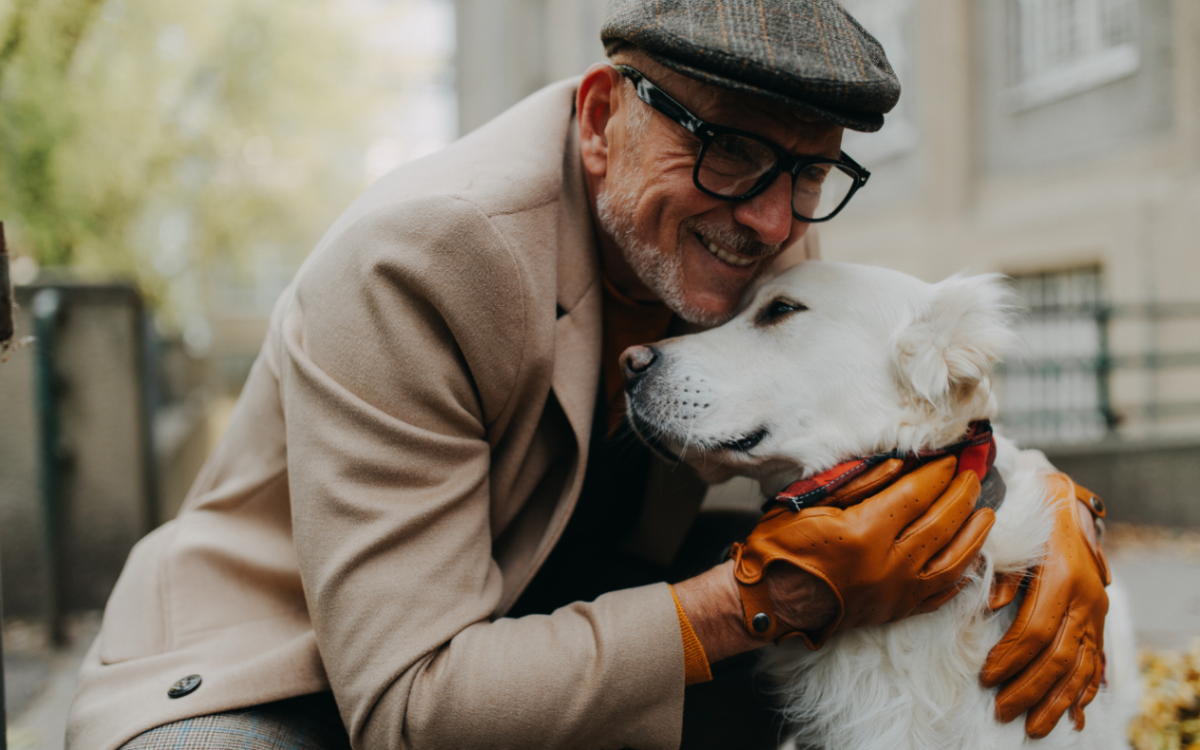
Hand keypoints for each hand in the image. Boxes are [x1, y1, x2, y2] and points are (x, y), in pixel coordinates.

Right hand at [730, 456, 994, 646]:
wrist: (767, 602)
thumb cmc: (780, 547)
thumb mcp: (810, 503)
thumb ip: (858, 483)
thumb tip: (900, 464)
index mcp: (864, 532)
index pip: (916, 495)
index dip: (937, 473)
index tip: (950, 458)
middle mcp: (887, 565)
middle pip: (941, 523)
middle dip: (961, 494)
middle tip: (973, 473)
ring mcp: (895, 592)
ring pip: (952, 561)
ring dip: (974, 534)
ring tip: (985, 512)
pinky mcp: (895, 611)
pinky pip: (941, 594)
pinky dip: (961, 574)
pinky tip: (971, 557)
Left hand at [982, 473, 1110, 737]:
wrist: (1063, 502)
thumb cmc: (1026, 519)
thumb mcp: (1010, 536)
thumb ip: (1000, 571)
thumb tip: (990, 605)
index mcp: (1062, 579)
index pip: (1036, 632)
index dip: (1011, 659)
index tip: (986, 677)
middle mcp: (1085, 599)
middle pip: (1058, 657)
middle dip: (1029, 689)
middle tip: (1002, 710)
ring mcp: (1096, 612)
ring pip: (1080, 667)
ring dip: (1056, 701)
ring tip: (1035, 726)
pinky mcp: (1098, 620)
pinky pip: (1096, 663)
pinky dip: (1084, 691)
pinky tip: (1072, 714)